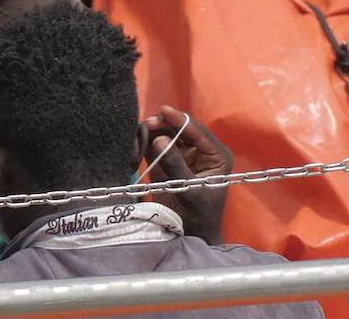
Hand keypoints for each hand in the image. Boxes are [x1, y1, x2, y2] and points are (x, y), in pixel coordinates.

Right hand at [142, 106, 232, 245]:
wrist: (190, 238)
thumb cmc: (199, 216)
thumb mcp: (190, 189)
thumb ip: (175, 165)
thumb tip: (159, 139)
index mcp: (215, 154)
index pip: (197, 131)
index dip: (180, 120)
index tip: (163, 111)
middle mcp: (199, 152)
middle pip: (179, 130)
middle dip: (162, 126)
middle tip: (145, 125)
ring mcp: (182, 157)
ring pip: (164, 137)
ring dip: (150, 135)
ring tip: (136, 140)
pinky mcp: (165, 165)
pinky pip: (153, 149)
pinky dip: (143, 146)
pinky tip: (133, 150)